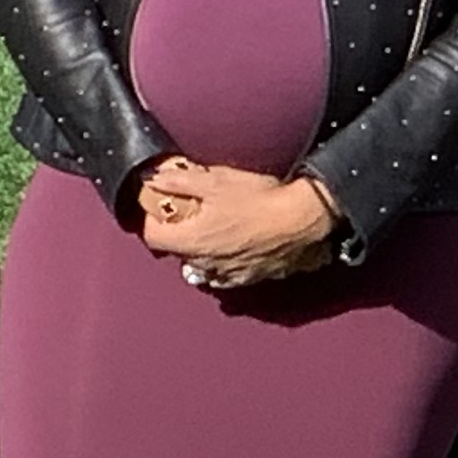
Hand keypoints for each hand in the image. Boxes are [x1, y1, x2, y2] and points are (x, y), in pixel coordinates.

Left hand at [139, 158, 339, 289]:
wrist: (304, 218)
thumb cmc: (261, 199)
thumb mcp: (215, 181)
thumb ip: (179, 181)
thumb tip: (153, 178)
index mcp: (192, 240)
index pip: (152, 237)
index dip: (152, 220)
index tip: (159, 208)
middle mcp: (205, 263)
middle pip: (176, 252)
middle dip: (177, 233)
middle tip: (188, 213)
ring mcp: (228, 274)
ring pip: (200, 267)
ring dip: (199, 251)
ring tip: (211, 231)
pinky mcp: (250, 278)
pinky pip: (226, 276)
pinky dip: (222, 264)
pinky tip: (232, 249)